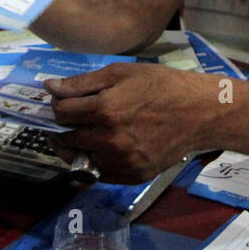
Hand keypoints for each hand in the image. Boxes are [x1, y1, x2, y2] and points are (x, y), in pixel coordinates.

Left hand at [47, 63, 218, 183]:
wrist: (199, 113)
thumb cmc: (162, 86)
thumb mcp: (122, 73)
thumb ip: (83, 83)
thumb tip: (49, 87)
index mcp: (106, 110)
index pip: (62, 113)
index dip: (57, 106)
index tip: (62, 103)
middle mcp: (110, 140)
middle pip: (66, 139)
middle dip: (61, 128)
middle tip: (68, 120)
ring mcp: (122, 161)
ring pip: (80, 159)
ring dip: (77, 146)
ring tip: (85, 133)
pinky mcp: (133, 176)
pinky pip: (100, 173)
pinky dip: (95, 161)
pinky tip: (103, 147)